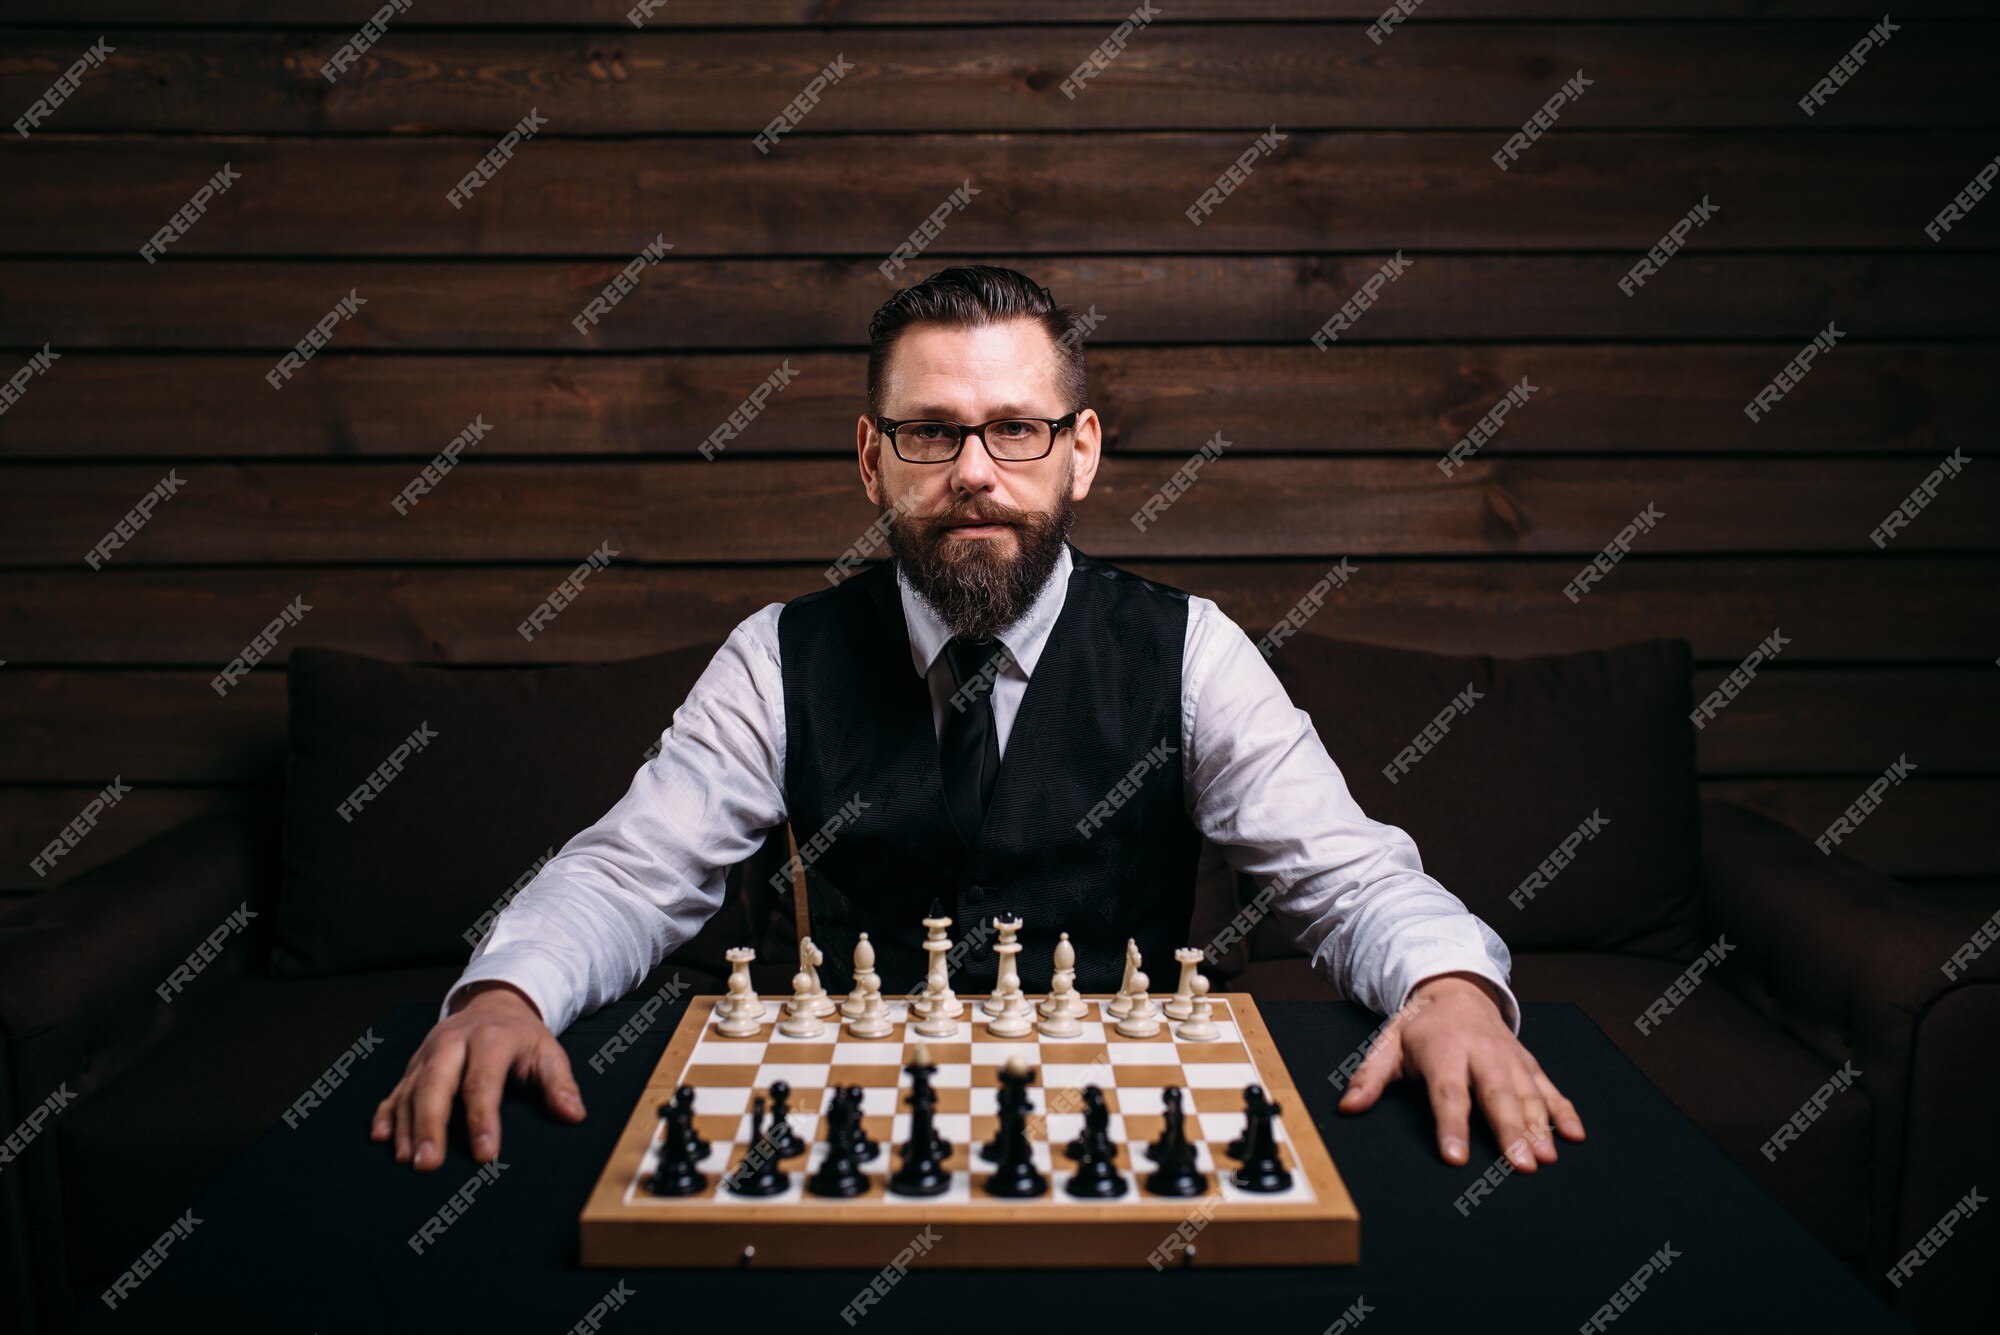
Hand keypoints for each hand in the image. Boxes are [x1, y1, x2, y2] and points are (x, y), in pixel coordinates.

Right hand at [369, 981, 584, 1170]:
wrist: (494, 1003)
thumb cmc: (523, 1038)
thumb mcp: (549, 1053)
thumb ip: (560, 1084)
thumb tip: (574, 1115)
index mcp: (491, 1040)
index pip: (482, 1082)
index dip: (483, 1119)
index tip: (486, 1155)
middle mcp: (453, 1043)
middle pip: (436, 1084)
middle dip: (430, 1125)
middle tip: (428, 1165)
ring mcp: (428, 1053)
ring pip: (411, 1089)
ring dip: (407, 1126)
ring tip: (407, 1160)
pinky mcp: (413, 1064)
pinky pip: (395, 1089)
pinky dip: (386, 1113)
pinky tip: (381, 1138)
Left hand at [1336, 971, 1583, 1170]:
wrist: (1455, 990)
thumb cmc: (1419, 1027)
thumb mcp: (1387, 1045)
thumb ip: (1369, 1076)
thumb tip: (1347, 1108)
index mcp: (1444, 1051)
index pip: (1447, 1092)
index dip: (1451, 1125)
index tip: (1455, 1158)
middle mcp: (1481, 1054)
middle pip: (1497, 1096)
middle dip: (1510, 1131)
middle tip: (1521, 1167)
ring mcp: (1509, 1058)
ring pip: (1528, 1094)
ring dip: (1540, 1127)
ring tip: (1546, 1159)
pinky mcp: (1528, 1062)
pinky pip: (1549, 1087)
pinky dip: (1564, 1110)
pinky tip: (1575, 1135)